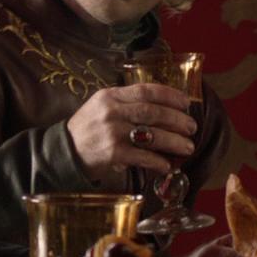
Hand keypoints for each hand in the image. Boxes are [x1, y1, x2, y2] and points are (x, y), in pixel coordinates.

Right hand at [65, 84, 196, 185]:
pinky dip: (158, 161)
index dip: (170, 95)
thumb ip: (126, 103)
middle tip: (192, 127)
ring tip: (188, 147)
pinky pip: (143, 156)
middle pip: (153, 111)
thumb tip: (164, 108)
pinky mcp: (113, 153)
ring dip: (174, 141)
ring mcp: (112, 132)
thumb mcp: (101, 106)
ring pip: (152, 134)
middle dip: (177, 119)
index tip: (186, 102)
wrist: (64, 151)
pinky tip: (167, 165)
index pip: (146, 90)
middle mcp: (112, 111)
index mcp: (110, 95)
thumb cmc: (87, 129)